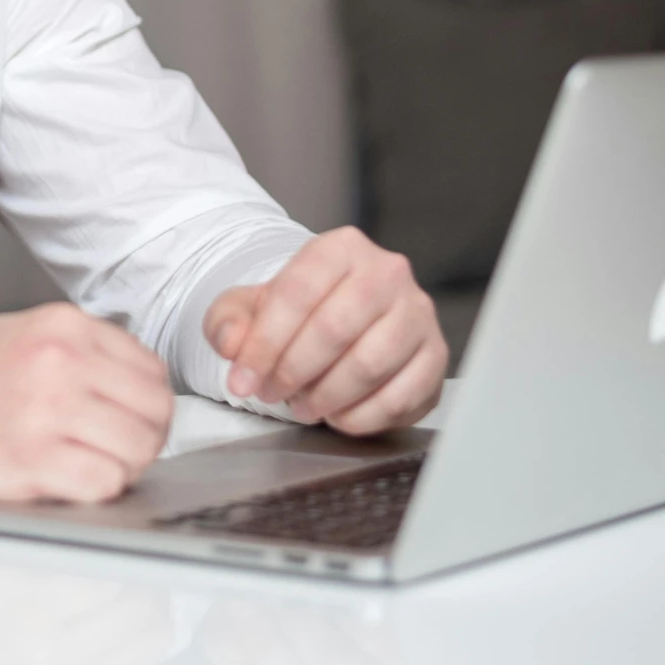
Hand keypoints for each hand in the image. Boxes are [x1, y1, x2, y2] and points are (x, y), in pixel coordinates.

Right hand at [0, 303, 174, 507]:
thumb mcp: (14, 335)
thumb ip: (76, 351)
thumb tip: (133, 387)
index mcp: (60, 325)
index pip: (151, 370)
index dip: (145, 405)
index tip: (125, 423)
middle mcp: (60, 359)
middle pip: (155, 410)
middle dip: (142, 440)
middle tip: (110, 453)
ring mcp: (47, 408)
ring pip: (138, 448)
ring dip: (120, 469)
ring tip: (83, 469)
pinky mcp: (32, 458)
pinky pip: (105, 482)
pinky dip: (95, 491)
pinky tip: (63, 484)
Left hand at [204, 226, 446, 433]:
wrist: (342, 322)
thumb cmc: (295, 314)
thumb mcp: (249, 308)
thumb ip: (228, 321)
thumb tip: (231, 344)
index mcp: (340, 248)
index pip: (297, 293)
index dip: (264, 344)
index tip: (242, 381)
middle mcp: (388, 272)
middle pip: (334, 329)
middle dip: (294, 372)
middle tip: (272, 395)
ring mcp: (418, 313)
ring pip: (369, 365)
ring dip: (327, 396)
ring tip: (303, 405)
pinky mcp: (436, 355)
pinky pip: (400, 397)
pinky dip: (361, 416)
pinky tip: (338, 415)